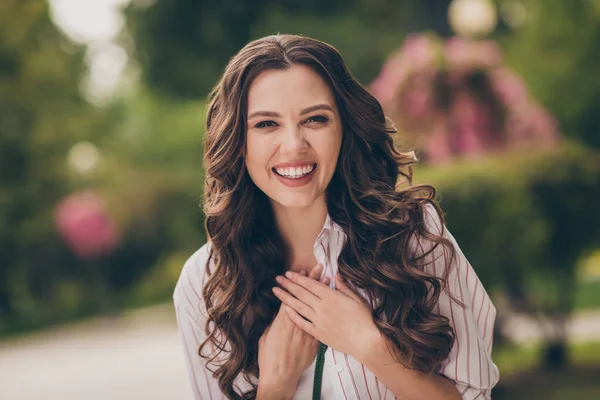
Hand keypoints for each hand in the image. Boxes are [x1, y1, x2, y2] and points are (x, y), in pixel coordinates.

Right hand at [257, 265, 330, 398]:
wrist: (281, 375)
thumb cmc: (269, 357)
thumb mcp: (266, 336)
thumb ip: (274, 321)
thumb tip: (280, 312)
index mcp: (283, 319)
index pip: (292, 294)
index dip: (296, 283)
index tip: (301, 271)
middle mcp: (297, 321)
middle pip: (306, 296)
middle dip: (311, 280)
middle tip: (318, 266)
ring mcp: (308, 329)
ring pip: (316, 305)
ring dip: (321, 291)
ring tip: (327, 276)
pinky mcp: (315, 338)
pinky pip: (323, 318)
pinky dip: (326, 308)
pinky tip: (329, 300)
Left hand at [272, 269, 379, 360]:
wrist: (365, 342)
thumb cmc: (363, 319)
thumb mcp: (356, 298)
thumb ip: (344, 286)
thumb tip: (335, 275)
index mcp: (331, 297)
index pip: (311, 285)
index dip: (298, 278)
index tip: (288, 273)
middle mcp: (322, 307)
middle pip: (301, 294)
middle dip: (288, 285)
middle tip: (278, 279)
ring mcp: (318, 321)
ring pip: (298, 306)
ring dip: (286, 298)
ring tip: (276, 291)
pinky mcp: (318, 333)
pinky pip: (302, 322)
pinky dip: (293, 315)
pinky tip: (285, 310)